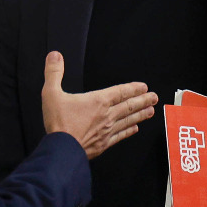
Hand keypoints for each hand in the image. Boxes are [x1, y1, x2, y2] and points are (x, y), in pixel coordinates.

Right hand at [40, 52, 156, 158]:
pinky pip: (121, 136)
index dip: (133, 88)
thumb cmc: (58, 123)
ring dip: (141, 115)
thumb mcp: (51, 93)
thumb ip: (54, 73)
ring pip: (128, 120)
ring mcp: (107, 131)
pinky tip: (134, 129)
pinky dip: (129, 131)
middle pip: (129, 106)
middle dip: (143, 100)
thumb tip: (55, 56)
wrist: (61, 150)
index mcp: (98, 101)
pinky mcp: (103, 144)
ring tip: (151, 111)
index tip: (144, 87)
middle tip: (154, 98)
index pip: (120, 92)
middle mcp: (106, 115)